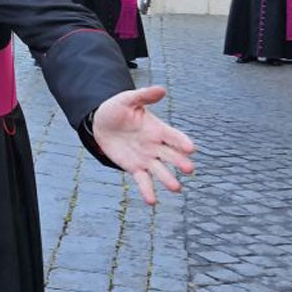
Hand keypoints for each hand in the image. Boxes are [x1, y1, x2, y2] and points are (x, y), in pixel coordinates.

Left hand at [91, 86, 195, 204]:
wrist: (101, 123)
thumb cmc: (117, 109)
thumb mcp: (127, 100)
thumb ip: (143, 96)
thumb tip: (161, 89)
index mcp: (158, 129)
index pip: (173, 136)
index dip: (182, 141)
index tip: (190, 148)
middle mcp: (156, 146)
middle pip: (171, 155)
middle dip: (180, 162)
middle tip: (189, 169)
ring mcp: (147, 158)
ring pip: (160, 171)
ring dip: (168, 179)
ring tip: (176, 188)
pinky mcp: (135, 167)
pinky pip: (143, 181)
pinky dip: (147, 191)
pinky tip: (152, 202)